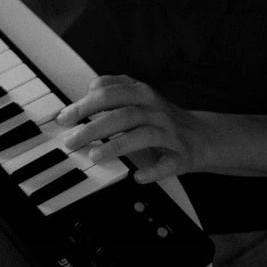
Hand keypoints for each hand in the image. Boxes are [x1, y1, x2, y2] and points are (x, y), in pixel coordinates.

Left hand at [55, 75, 201, 183]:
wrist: (202, 136)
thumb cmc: (161, 117)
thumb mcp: (139, 96)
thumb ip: (113, 89)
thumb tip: (86, 92)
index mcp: (143, 93)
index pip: (111, 93)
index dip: (86, 104)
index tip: (65, 118)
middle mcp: (156, 110)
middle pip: (123, 114)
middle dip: (95, 127)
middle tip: (71, 140)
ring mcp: (170, 133)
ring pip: (142, 136)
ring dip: (117, 145)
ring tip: (94, 155)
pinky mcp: (181, 156)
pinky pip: (168, 164)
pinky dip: (153, 171)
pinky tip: (137, 176)